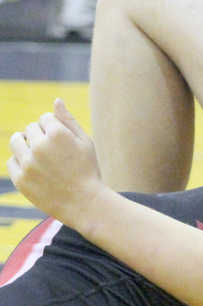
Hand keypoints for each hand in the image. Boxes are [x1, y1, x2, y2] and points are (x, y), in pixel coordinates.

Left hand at [7, 99, 107, 228]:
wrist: (85, 204)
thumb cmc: (88, 171)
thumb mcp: (85, 143)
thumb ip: (69, 121)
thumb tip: (56, 101)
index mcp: (58, 134)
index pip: (45, 118)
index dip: (55, 128)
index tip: (64, 142)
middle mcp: (40, 146)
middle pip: (30, 128)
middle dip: (41, 136)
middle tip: (55, 153)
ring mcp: (28, 163)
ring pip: (16, 141)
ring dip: (26, 144)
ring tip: (40, 156)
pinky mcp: (20, 179)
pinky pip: (12, 161)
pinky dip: (21, 162)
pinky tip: (36, 170)